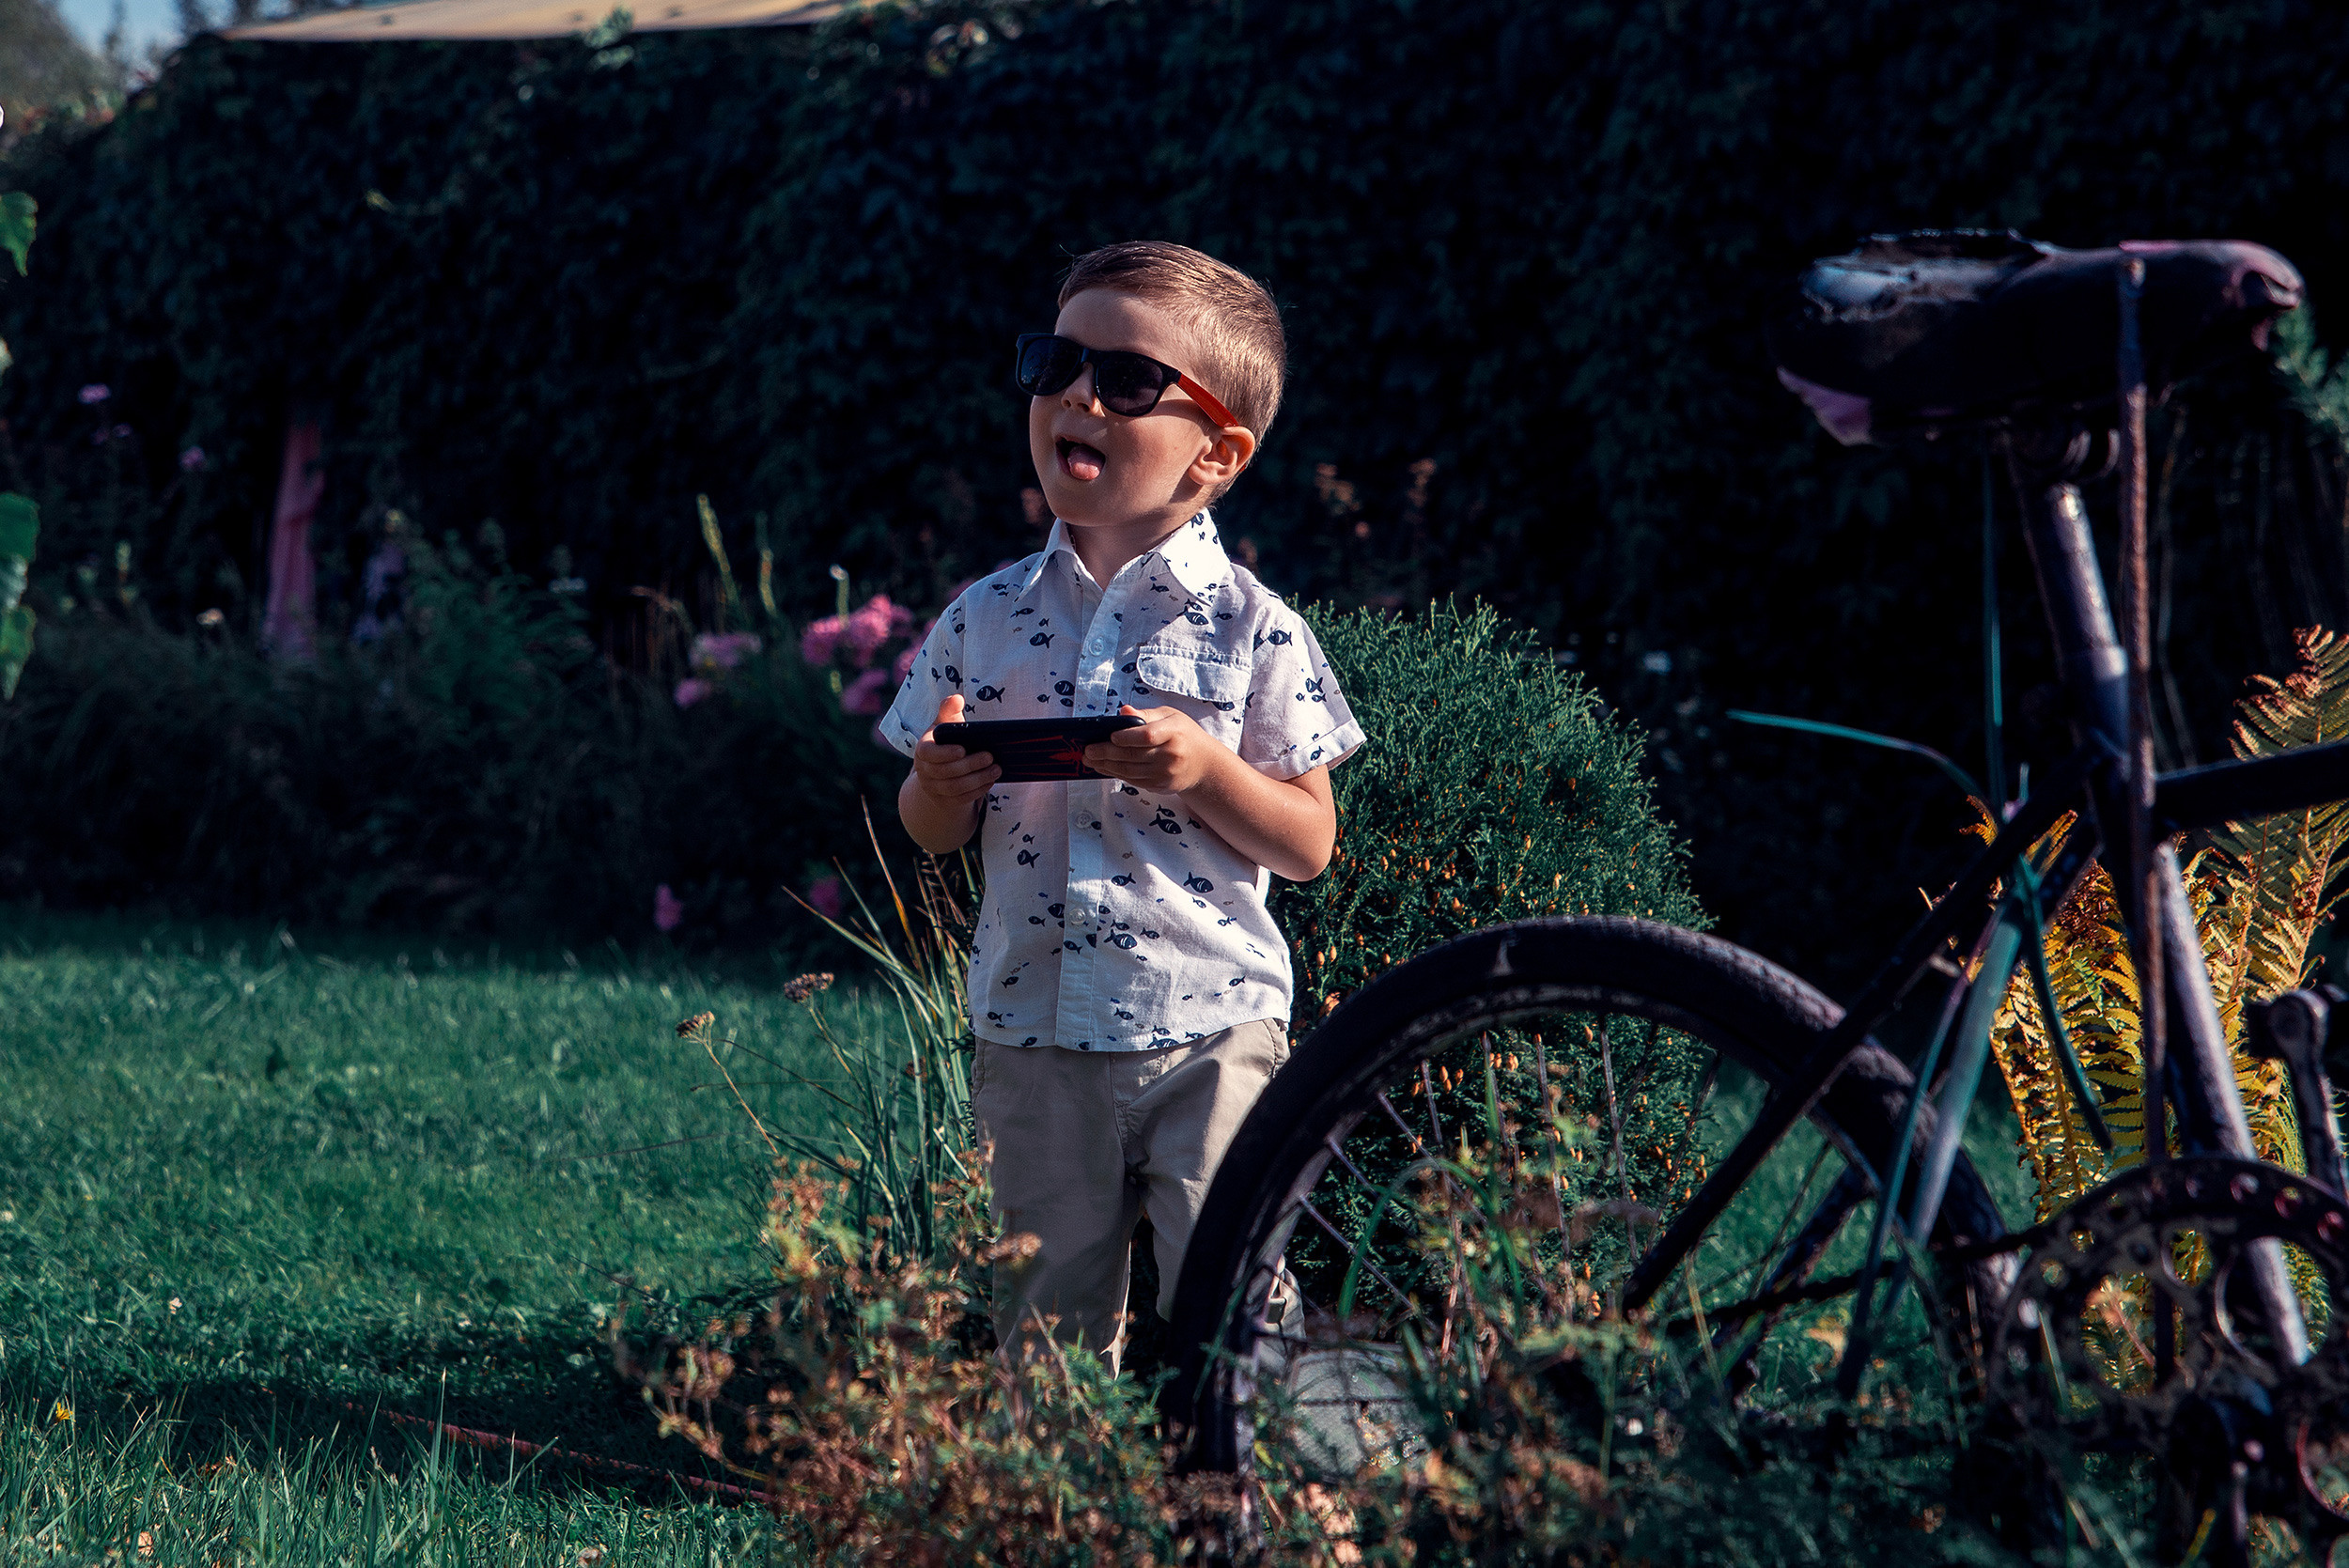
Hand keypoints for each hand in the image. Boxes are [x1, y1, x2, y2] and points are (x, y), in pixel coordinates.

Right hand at [911, 694, 998, 808]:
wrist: (937, 771)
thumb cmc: (945, 741)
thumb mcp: (944, 724)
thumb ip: (948, 710)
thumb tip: (957, 698)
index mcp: (922, 750)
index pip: (928, 754)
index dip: (945, 753)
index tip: (963, 749)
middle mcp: (924, 771)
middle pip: (946, 772)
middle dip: (970, 765)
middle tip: (990, 757)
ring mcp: (933, 788)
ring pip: (955, 788)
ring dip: (978, 779)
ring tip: (996, 769)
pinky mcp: (944, 801)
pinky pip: (961, 799)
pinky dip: (977, 791)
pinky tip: (990, 781)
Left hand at [1083, 704, 1223, 794]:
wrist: (1203, 763)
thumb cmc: (1182, 733)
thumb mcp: (1169, 716)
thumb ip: (1145, 714)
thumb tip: (1122, 711)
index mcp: (1174, 732)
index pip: (1147, 736)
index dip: (1126, 737)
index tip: (1109, 736)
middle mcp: (1171, 755)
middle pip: (1133, 755)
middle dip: (1106, 753)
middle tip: (1088, 750)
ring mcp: (1166, 773)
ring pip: (1129, 771)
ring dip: (1106, 766)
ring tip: (1090, 760)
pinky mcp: (1160, 786)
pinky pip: (1133, 780)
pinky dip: (1115, 774)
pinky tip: (1103, 767)